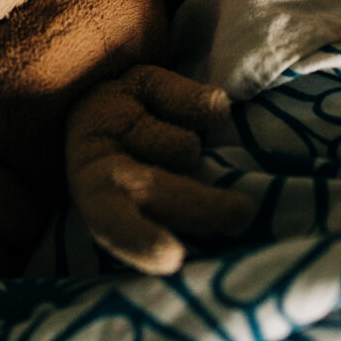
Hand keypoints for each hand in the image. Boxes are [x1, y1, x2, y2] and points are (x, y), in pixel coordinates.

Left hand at [66, 65, 256, 274]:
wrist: (120, 106)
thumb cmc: (146, 172)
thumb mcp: (150, 211)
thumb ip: (171, 229)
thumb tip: (200, 259)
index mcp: (98, 200)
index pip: (111, 224)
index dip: (138, 240)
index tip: (173, 257)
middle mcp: (96, 155)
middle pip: (147, 184)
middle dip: (197, 204)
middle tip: (244, 214)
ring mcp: (114, 114)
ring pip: (182, 147)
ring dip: (197, 151)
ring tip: (188, 151)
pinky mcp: (139, 80)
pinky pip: (199, 104)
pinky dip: (209, 111)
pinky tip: (195, 113)